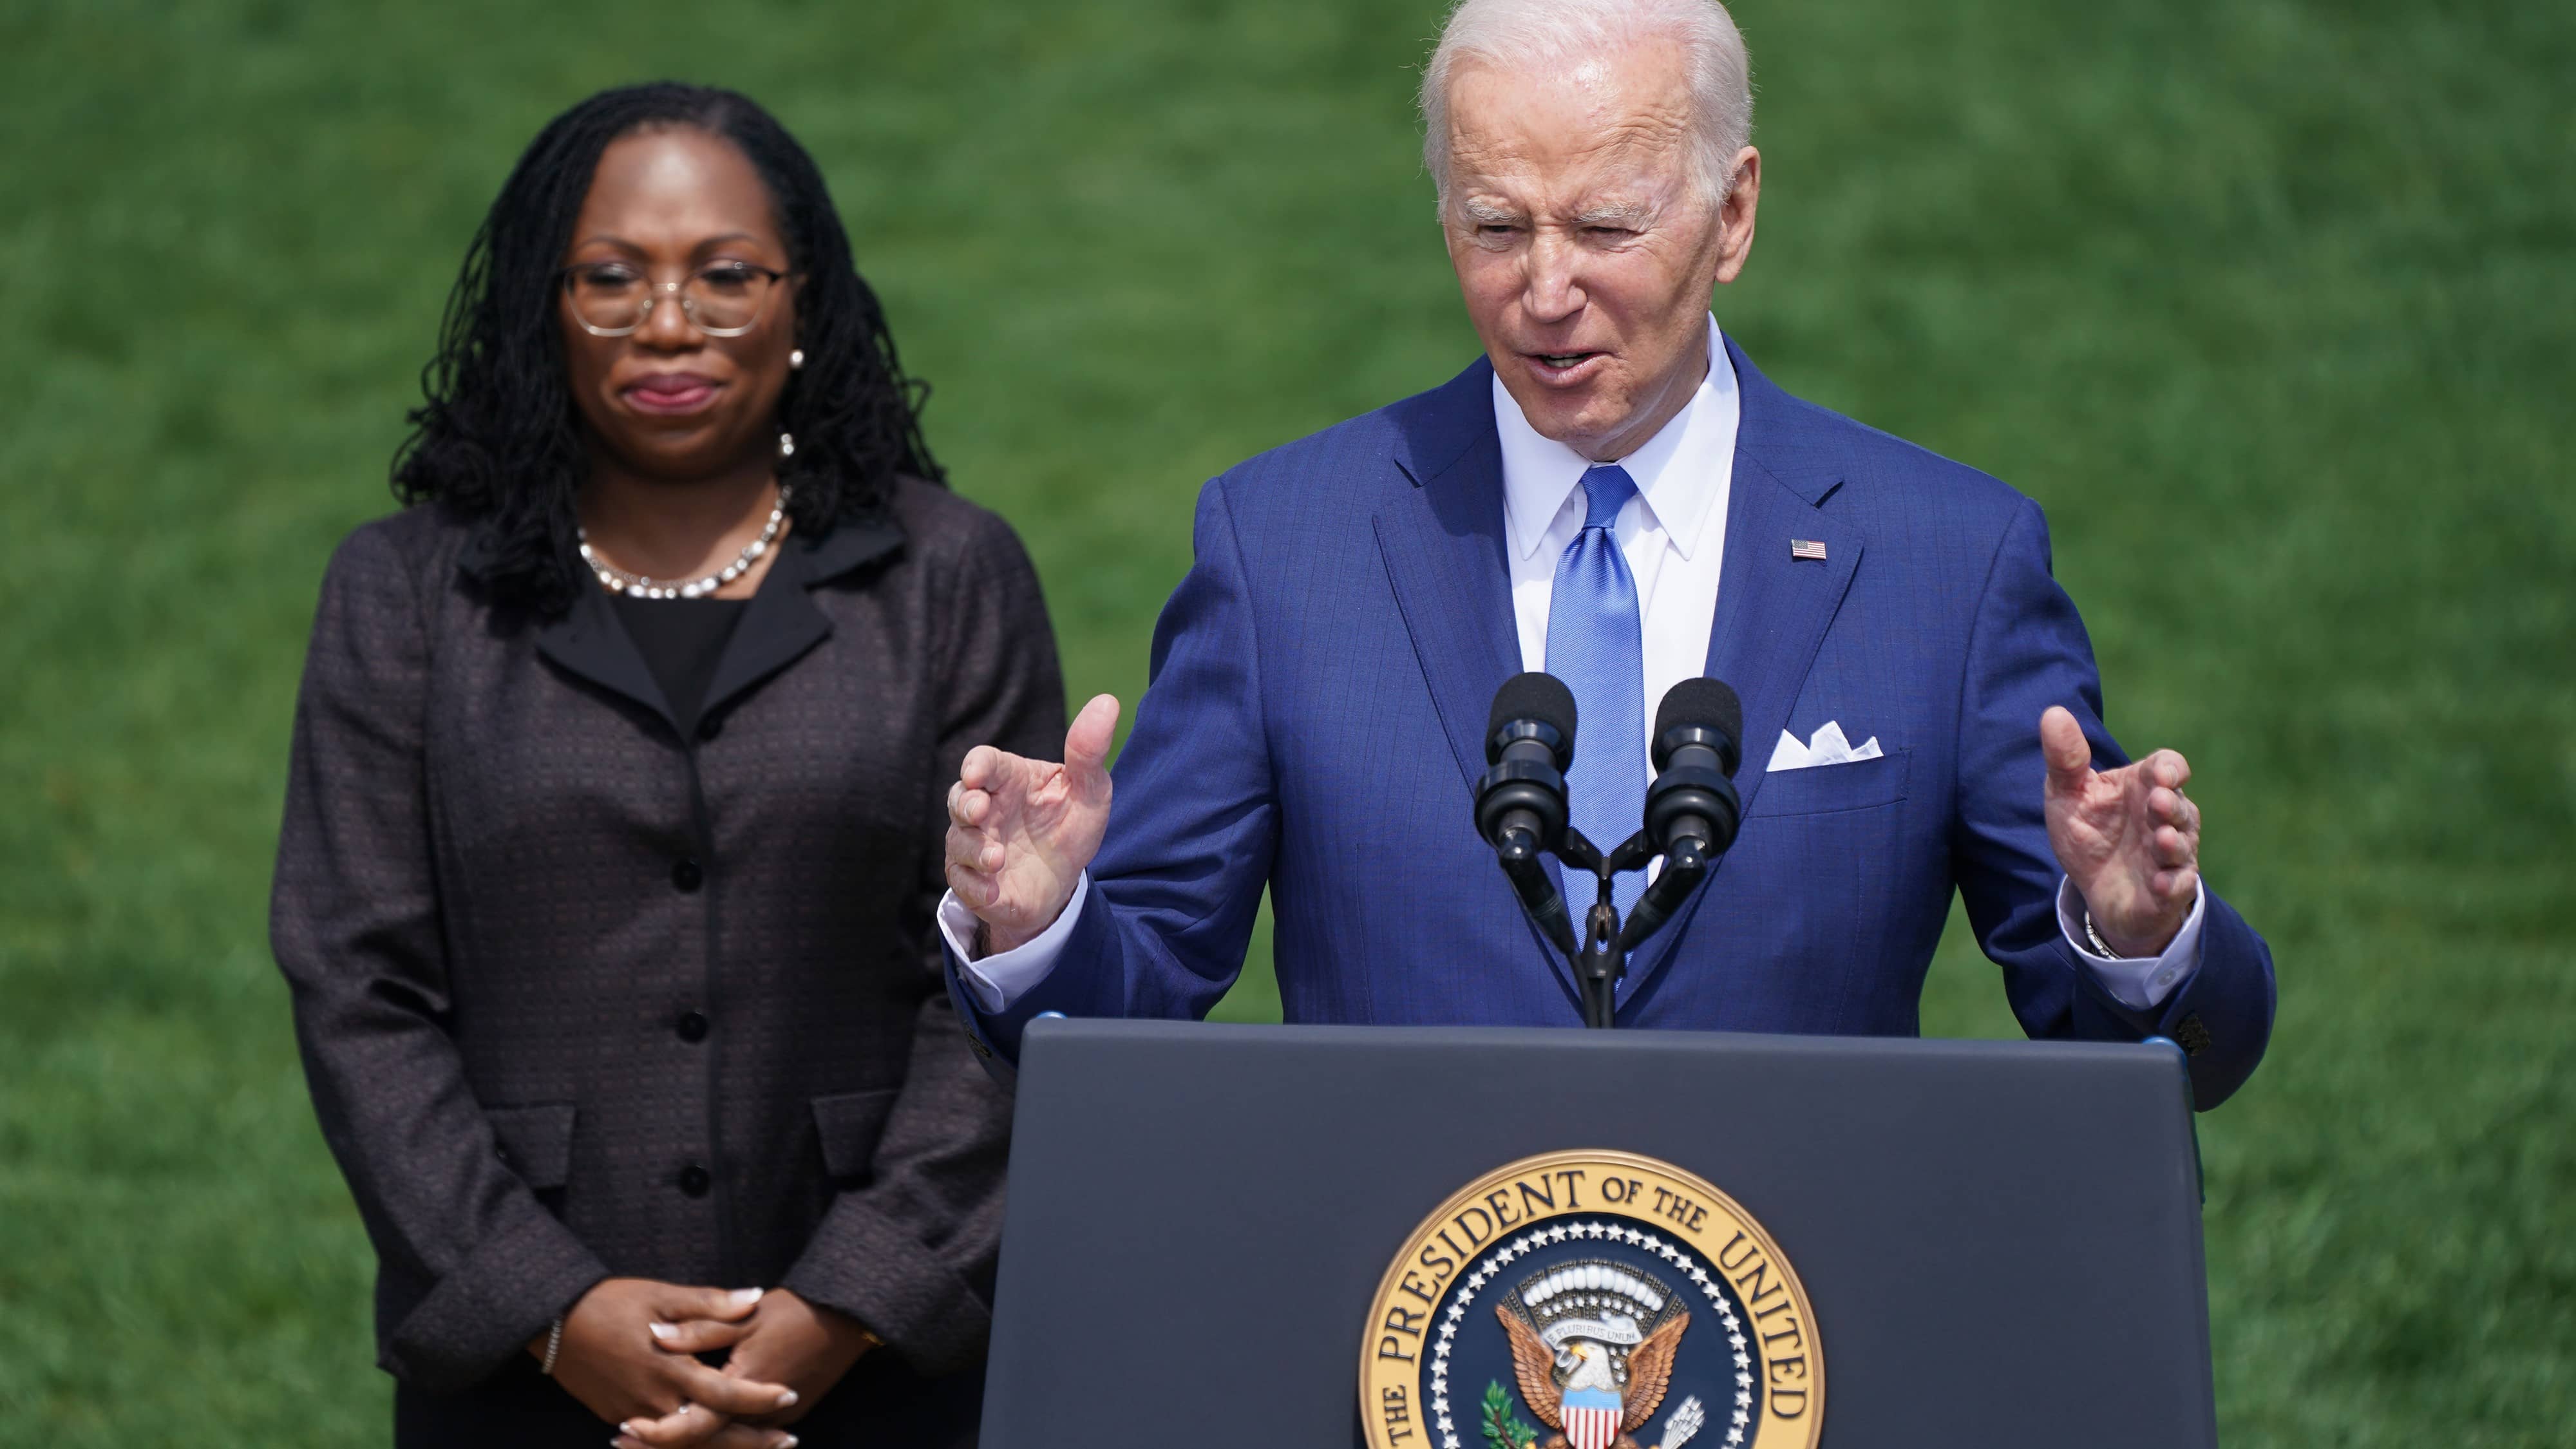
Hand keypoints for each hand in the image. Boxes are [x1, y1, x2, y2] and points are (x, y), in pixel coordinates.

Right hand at [537, 1280, 796, 1434]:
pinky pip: (660, 1441)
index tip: (790, 1397)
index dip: (758, 1398)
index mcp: (669, 1367)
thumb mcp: (662, 1295)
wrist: (553, 1320)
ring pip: (684, 1443)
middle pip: (709, 1432)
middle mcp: (653, 1399)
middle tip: (788, 1442)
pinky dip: (686, 1445)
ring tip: (757, 1445)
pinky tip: (709, 1441)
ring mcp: (633, 1414)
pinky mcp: (618, 1417)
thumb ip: (710, 1304)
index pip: (724, 1392)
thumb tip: (754, 1299)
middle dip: (749, 1441)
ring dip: (721, 1447)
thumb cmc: (610, 1302)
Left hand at [616, 1290, 875, 1447]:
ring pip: (723, 1441)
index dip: (657, 1431)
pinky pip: (741, 1433)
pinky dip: (714, 1435)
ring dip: (687, 1442)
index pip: (693, 1426)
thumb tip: (656, 1333)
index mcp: (744, 1386)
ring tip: (644, 1438)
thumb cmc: (795, 1311)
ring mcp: (775, 1418)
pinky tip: (689, 1428)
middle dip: (662, 1444)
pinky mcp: (785, 1415)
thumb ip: (700, 1328)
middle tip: (623, 1440)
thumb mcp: (746, 1315)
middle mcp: (759, 1413)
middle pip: (704, 1442)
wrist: (846, 1318)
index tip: (626, 1426)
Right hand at [946, 693, 1121, 953]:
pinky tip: (993, 889)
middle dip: (965, 804)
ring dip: (974, 849)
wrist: (1063, 884)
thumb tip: (1107, 702)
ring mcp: (973, 845)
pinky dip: (975, 886)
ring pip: (958, 841)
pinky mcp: (973, 881)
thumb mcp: (1090, 791)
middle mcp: (985, 809)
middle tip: (980, 811)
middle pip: (958, 798)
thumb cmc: (1070, 827)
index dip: (977, 766)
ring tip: (997, 859)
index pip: (984, 763)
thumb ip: (1089, 752)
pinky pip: (962, 882)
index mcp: (1009, 780)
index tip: (978, 774)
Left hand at [2041, 705, 2199, 956]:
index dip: (2170, 768)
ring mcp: (2171, 852)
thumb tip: (2052, 713)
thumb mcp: (2067, 794)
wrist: (2093, 888)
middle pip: (2179, 805)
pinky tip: (2161, 883)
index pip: (2169, 767)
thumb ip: (2065, 759)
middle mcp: (2165, 816)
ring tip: (2161, 839)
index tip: (2160, 774)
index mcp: (2144, 786)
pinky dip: (2172, 884)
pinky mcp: (2170, 887)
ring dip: (2173, 843)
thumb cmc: (2087, 832)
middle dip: (2170, 805)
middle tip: (2157, 802)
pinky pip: (2179, 884)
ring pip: (2182, 844)